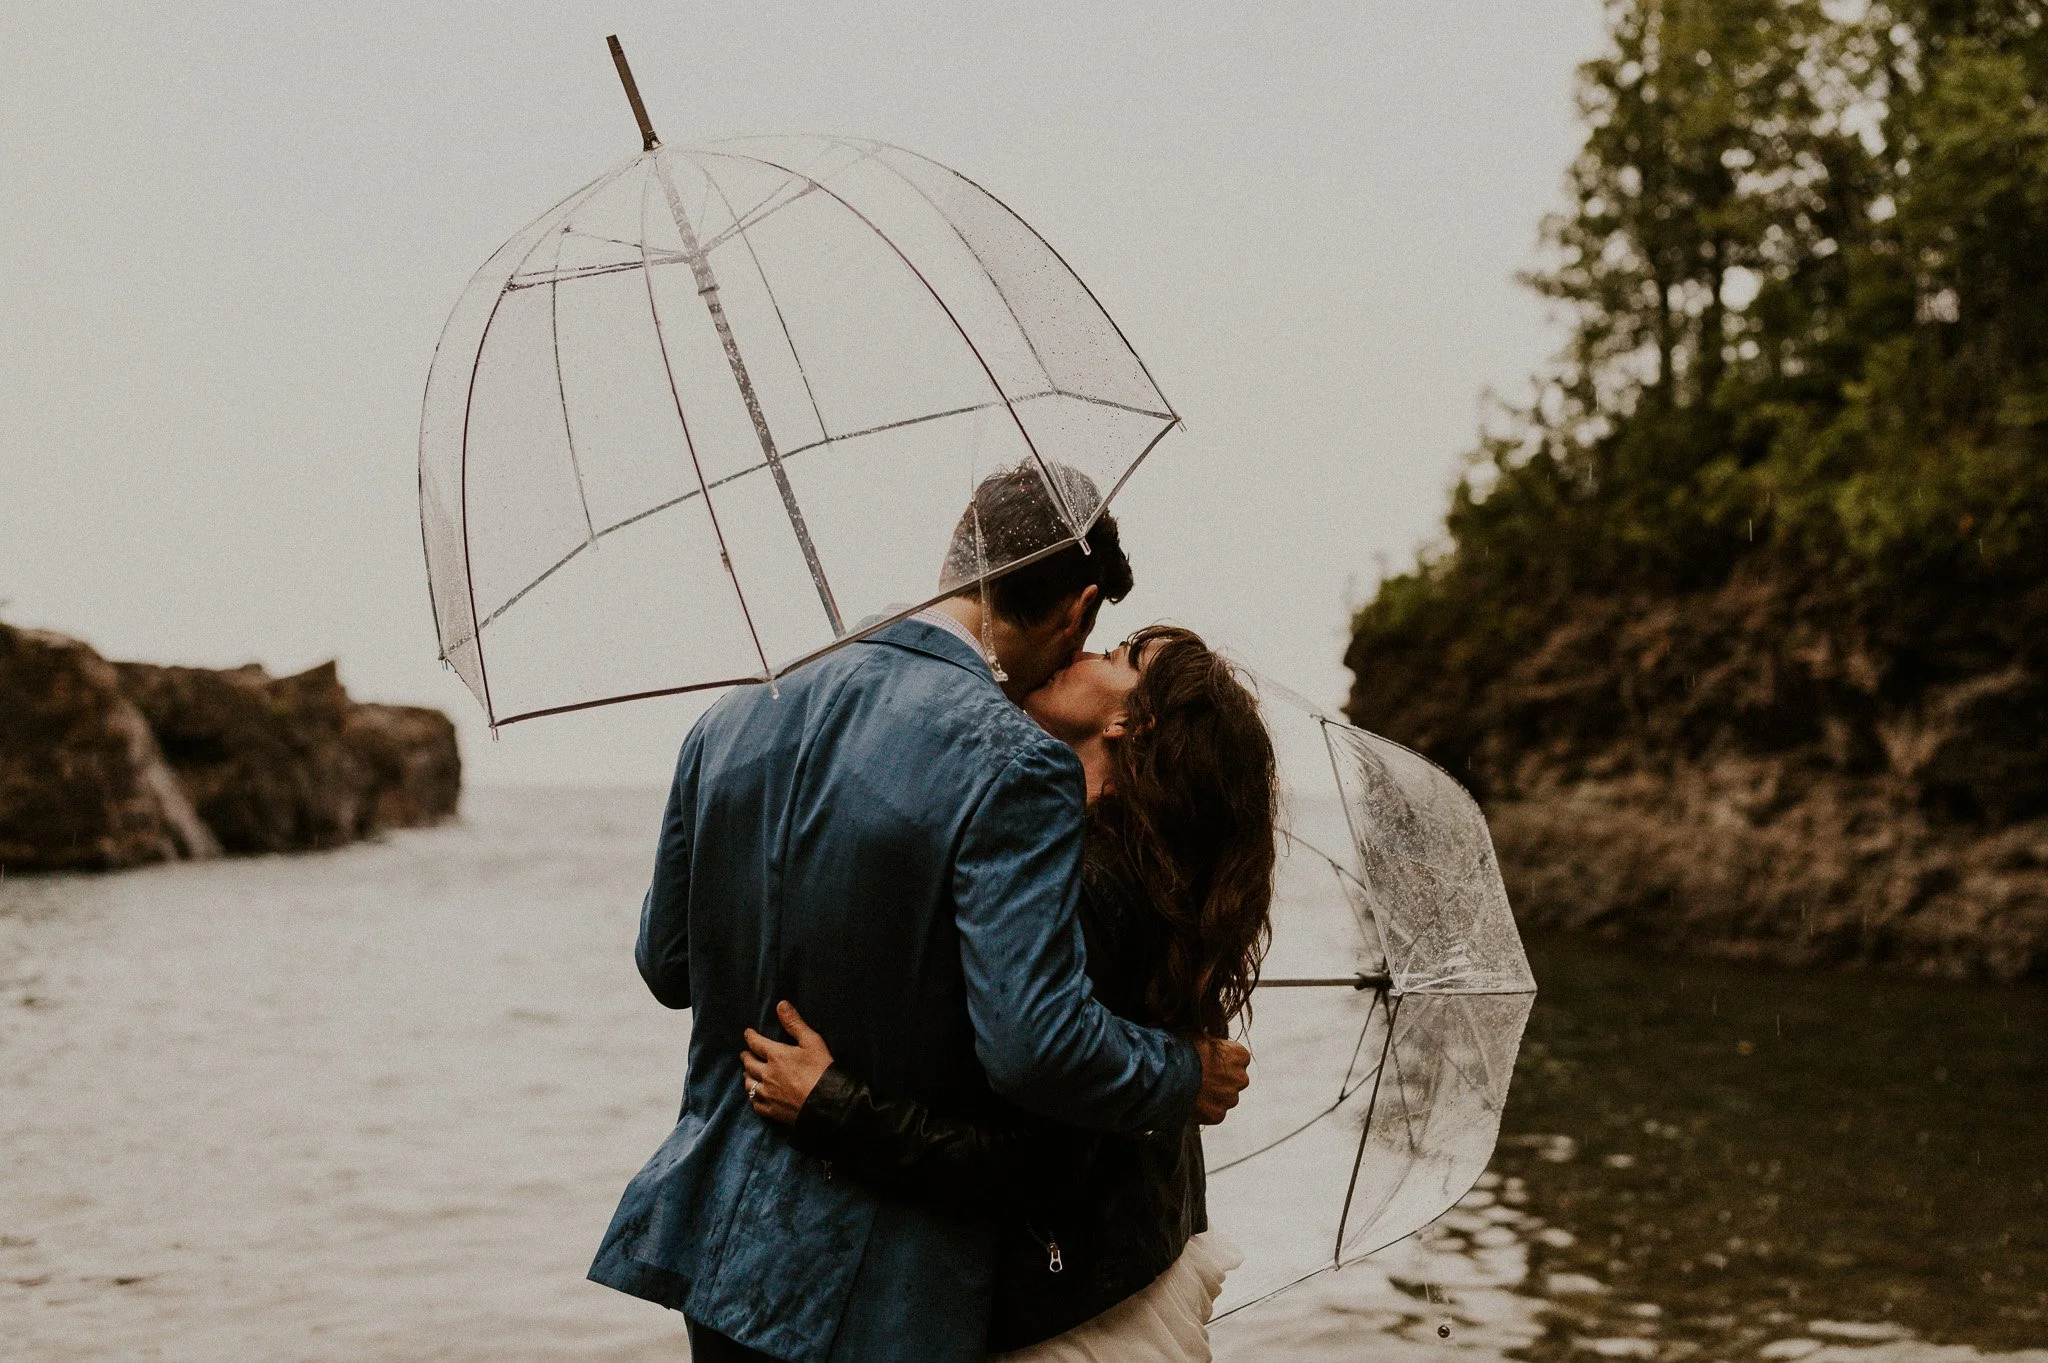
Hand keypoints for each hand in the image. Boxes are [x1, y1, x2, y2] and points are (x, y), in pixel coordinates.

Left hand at [741, 1000, 833, 1125]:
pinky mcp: (772, 1111)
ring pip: (749, 1084)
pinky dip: (753, 1098)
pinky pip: (756, 1104)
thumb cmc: (821, 1069)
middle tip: (745, 1054)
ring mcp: (768, 1094)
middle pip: (749, 1064)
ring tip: (747, 1074)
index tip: (747, 1033)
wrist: (826, 1102)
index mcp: (776, 1056)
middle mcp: (767, 1074)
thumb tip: (781, 1004)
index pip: (756, 1043)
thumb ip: (795, 1023)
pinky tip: (755, 1097)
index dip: (750, 1037)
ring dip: (747, 1076)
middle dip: (746, 1057)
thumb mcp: (812, 1042)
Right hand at [1191, 1035, 1250, 1124]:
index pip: (1239, 1059)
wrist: (1169, 1073)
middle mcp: (1240, 1078)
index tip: (1210, 1061)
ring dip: (1214, 1096)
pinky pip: (1214, 1113)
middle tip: (1202, 1077)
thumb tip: (1209, 1047)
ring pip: (1225, 1098)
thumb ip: (1212, 1045)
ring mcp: (1230, 1098)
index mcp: (1240, 1055)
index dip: (1224, 1060)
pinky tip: (1191, 1101)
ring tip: (1193, 1089)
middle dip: (1222, 1079)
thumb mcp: (1201, 1038)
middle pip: (1234, 1080)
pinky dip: (1205, 1110)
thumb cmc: (1183, 1050)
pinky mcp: (1218, 1115)